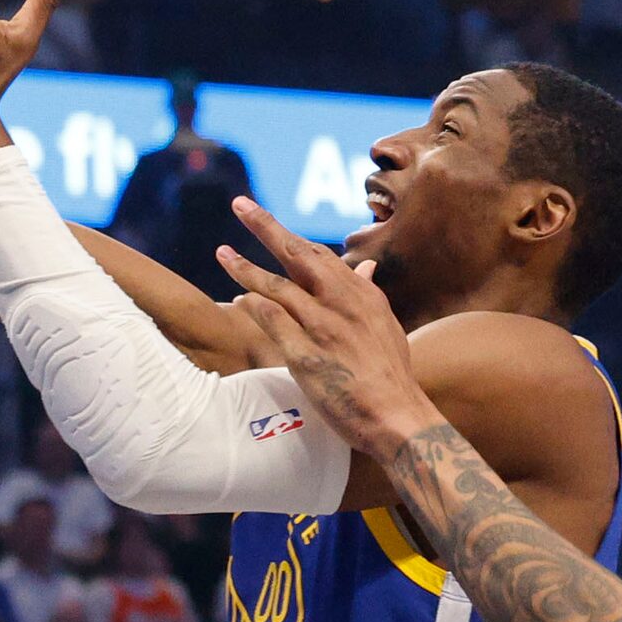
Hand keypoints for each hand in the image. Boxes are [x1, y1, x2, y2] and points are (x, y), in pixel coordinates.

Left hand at [215, 198, 438, 459]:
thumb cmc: (391, 375)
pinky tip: (240, 299)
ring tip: (222, 253)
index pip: (317, 254)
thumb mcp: (385, 326)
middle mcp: (342, 304)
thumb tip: (365, 266)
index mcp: (361, 294)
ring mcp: (324, 329)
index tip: (263, 217)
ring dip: (247, 268)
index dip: (288, 234)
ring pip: (279, 287)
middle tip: (240, 203)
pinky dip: (257, 307)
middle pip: (298, 255)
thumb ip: (369, 294)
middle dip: (266, 226)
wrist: (399, 418)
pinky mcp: (308, 357)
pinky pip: (276, 323)